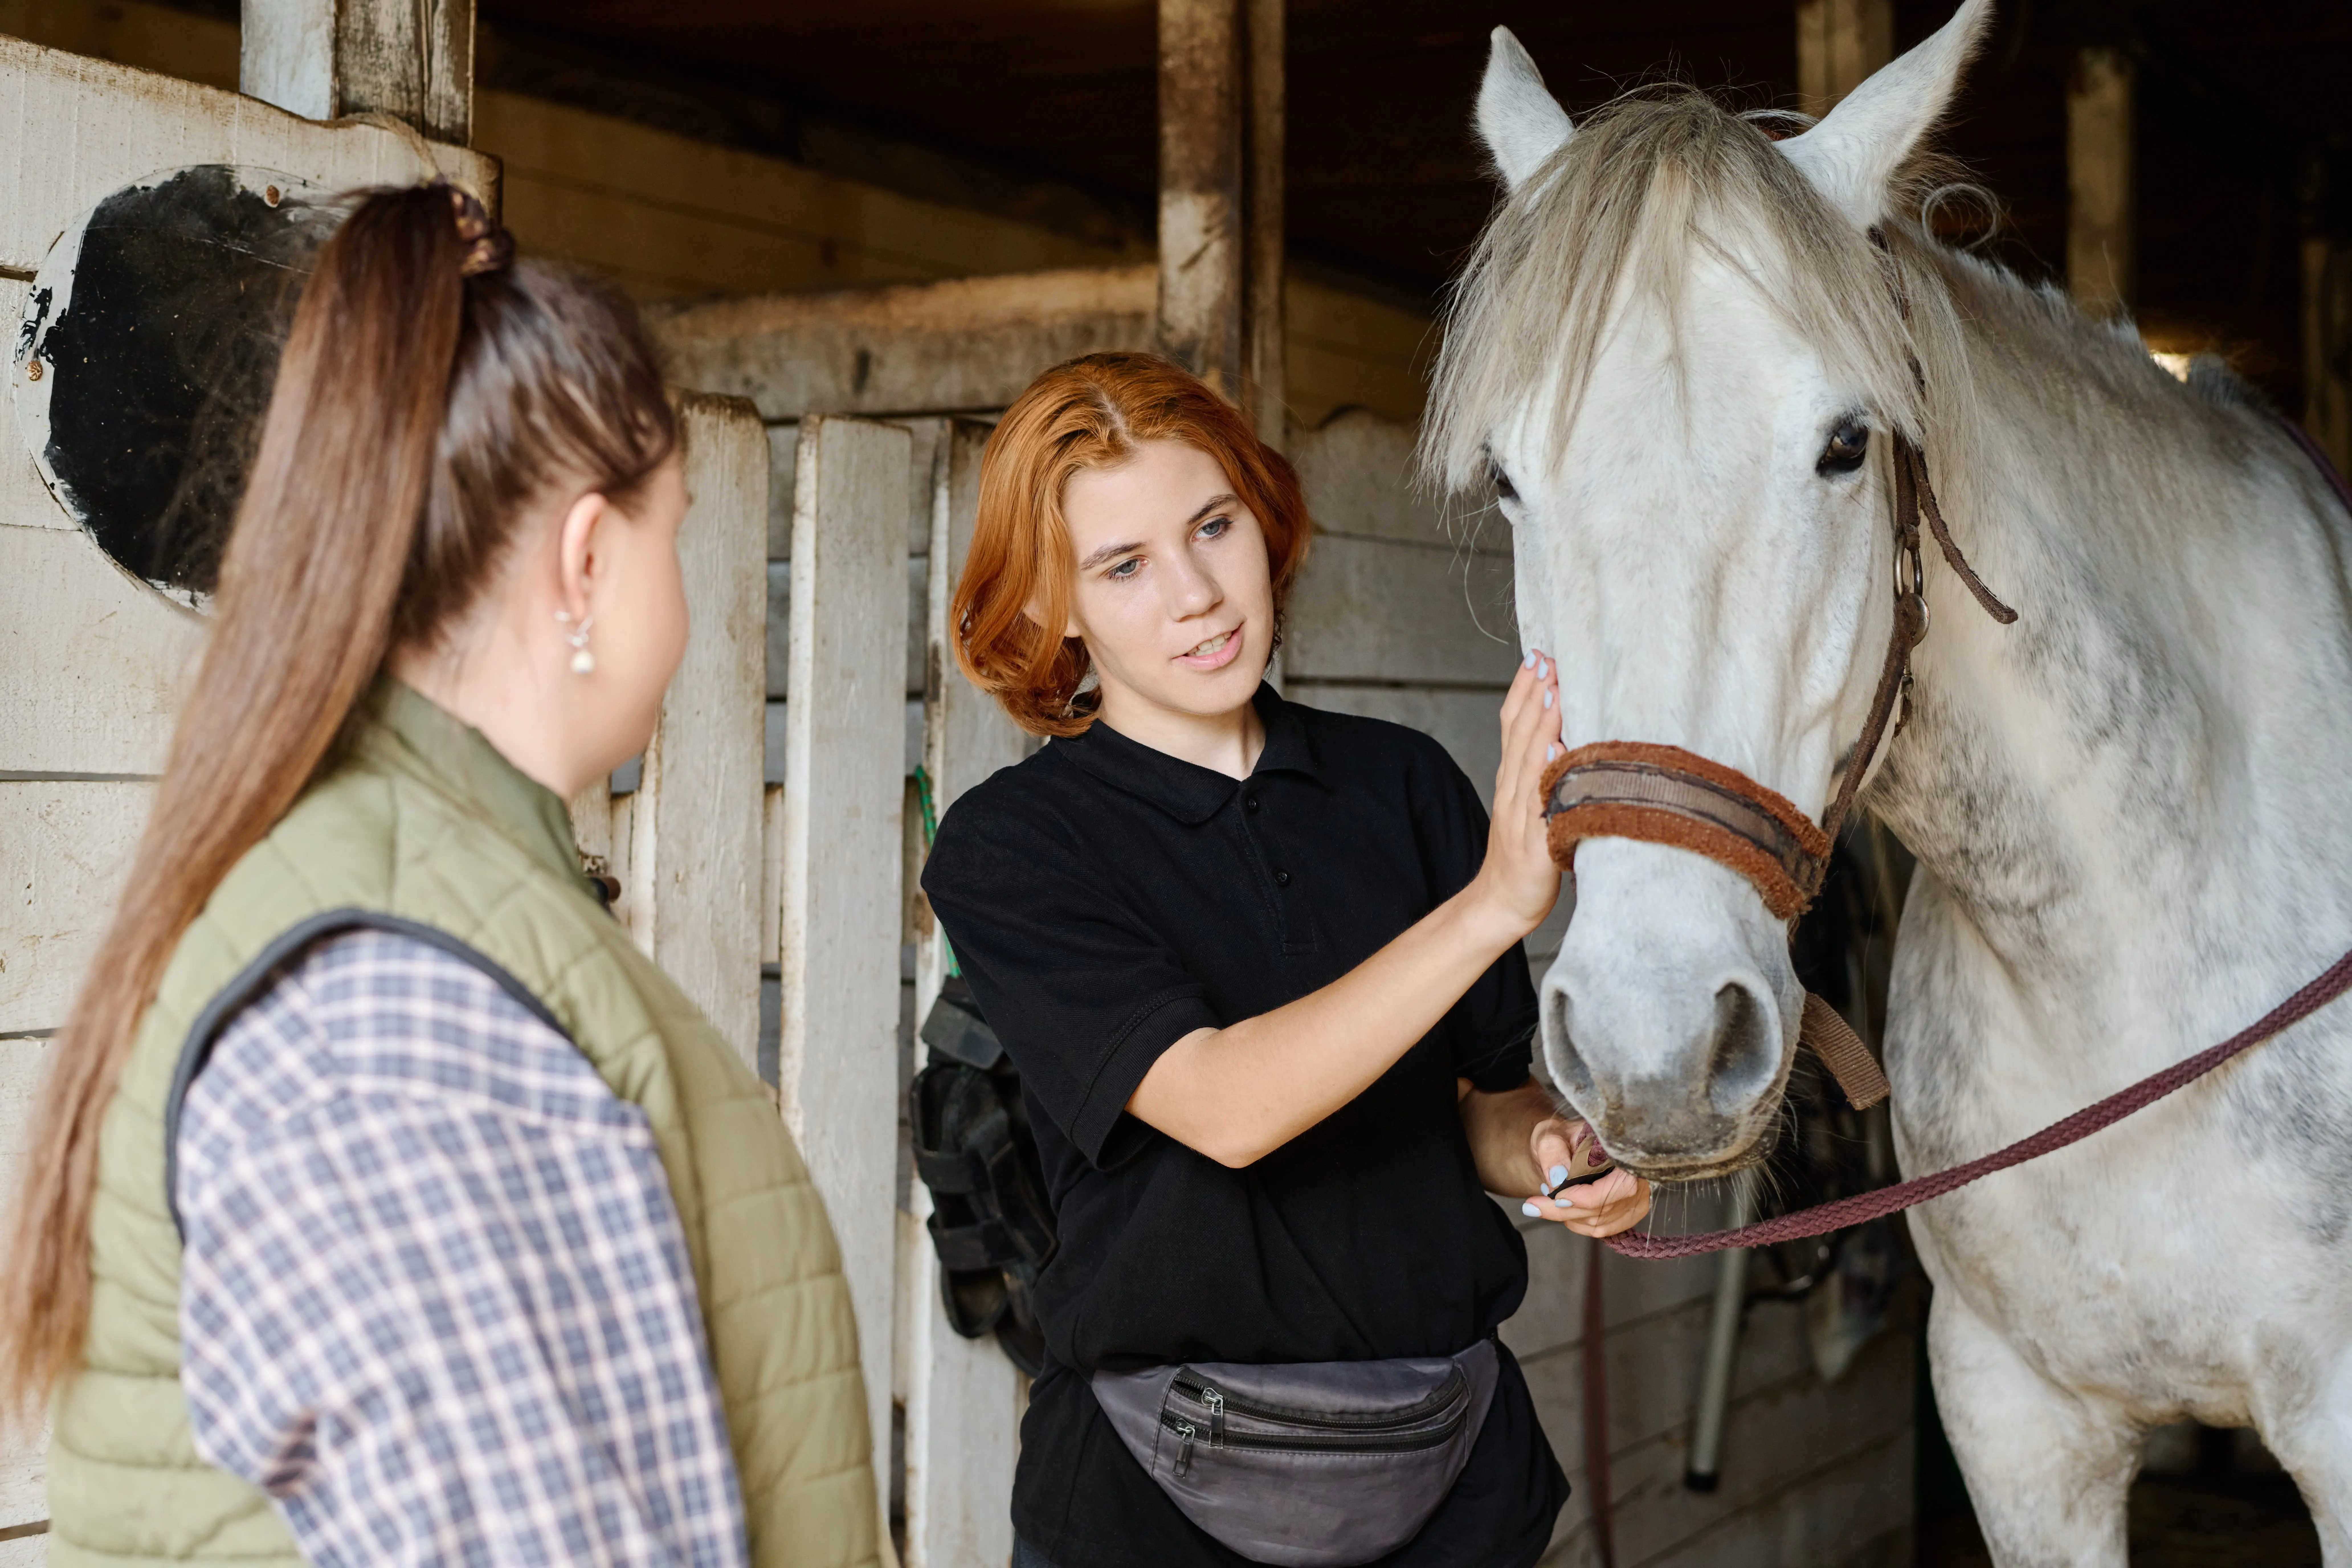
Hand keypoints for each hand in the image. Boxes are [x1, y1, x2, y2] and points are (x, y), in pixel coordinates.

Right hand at [1473, 651, 1564, 938]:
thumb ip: (1540, 773)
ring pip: (1528, 763)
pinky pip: (1541, 805)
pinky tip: (1557, 752)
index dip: (1522, 691)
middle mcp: (1512, 793)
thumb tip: (1562, 733)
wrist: (1501, 904)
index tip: (1537, 655)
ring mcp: (1522, 817)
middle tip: (1548, 657)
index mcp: (1512, 782)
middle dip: (1533, 694)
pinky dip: (1546, 777)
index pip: (1511, 727)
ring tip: (1554, 689)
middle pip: (1518, 736)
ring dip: (1541, 724)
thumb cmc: (1525, 856)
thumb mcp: (1529, 806)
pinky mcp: (1536, 845)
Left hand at [1520, 1115, 1650, 1238]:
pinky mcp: (1630, 1212)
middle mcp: (1640, 1177)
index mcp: (1626, 1151)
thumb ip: (1552, 1151)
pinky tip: (1566, 1208)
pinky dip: (1579, 1223)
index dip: (1583, 1197)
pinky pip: (1602, 1229)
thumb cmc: (1565, 1137)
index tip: (1553, 1197)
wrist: (1571, 1145)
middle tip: (1533, 1206)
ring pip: (1600, 1223)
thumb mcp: (1552, 1135)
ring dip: (1569, 1216)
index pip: (1616, 1186)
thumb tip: (1557, 1178)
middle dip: (1565, 1210)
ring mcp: (1638, 1197)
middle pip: (1603, 1209)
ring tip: (1548, 1199)